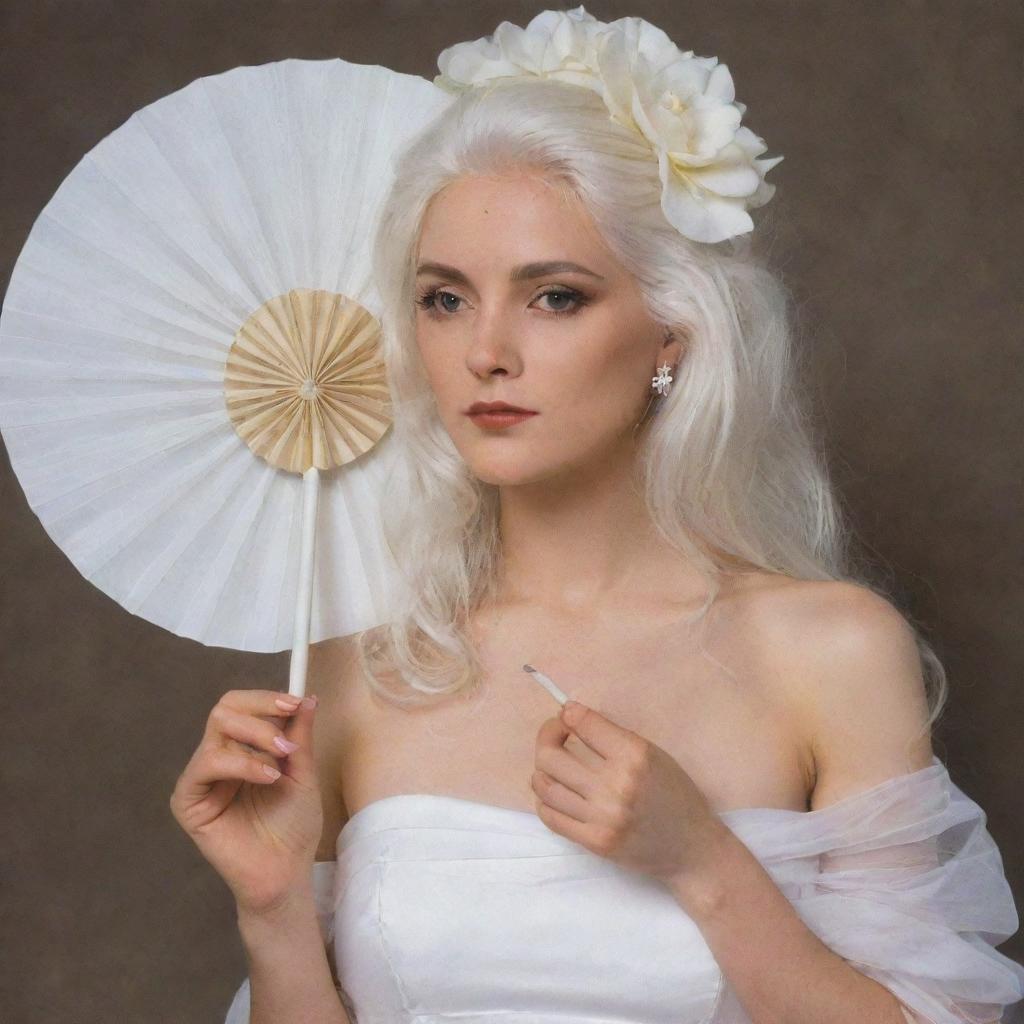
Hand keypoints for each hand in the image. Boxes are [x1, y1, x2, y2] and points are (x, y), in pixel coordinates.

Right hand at [169, 689, 323, 916]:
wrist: (286, 870)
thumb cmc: (293, 825)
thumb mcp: (302, 771)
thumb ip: (299, 734)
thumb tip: (307, 697)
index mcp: (241, 748)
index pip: (241, 705)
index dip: (266, 699)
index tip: (295, 702)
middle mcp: (217, 757)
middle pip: (225, 709)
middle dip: (261, 715)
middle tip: (286, 739)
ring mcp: (200, 777)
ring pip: (217, 731)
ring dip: (257, 741)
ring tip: (280, 765)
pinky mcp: (188, 800)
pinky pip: (207, 764)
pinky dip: (242, 764)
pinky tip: (267, 778)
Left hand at [531, 700, 726, 885]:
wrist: (692, 850)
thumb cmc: (677, 795)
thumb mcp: (655, 755)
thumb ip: (615, 738)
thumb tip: (573, 717)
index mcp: (634, 756)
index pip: (583, 724)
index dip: (569, 713)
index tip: (567, 714)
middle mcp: (615, 786)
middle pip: (551, 755)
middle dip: (547, 736)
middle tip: (555, 734)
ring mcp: (601, 817)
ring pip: (545, 786)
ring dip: (542, 769)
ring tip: (553, 764)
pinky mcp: (593, 843)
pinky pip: (551, 816)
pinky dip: (545, 799)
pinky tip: (554, 791)